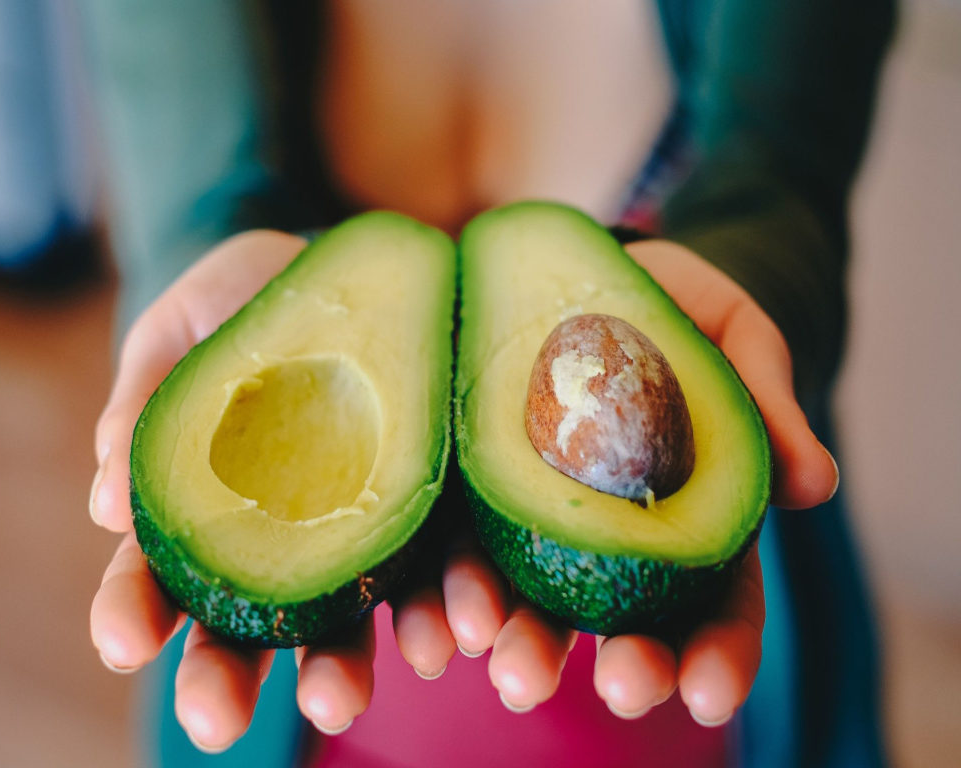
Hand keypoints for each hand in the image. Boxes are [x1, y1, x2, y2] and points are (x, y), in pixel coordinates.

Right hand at [88, 230, 498, 749]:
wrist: (347, 268)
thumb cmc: (243, 301)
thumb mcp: (178, 332)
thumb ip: (145, 405)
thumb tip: (103, 504)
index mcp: (207, 506)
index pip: (158, 572)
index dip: (132, 608)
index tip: (120, 640)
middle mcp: (284, 538)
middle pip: (248, 625)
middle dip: (228, 677)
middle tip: (213, 721)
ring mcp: (363, 530)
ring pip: (350, 619)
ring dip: (343, 668)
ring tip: (340, 700)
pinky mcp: (436, 507)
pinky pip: (446, 566)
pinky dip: (450, 606)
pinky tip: (456, 632)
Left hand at [389, 238, 838, 725]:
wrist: (579, 267)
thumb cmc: (669, 304)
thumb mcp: (733, 334)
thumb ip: (767, 401)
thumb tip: (815, 484)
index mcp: (688, 514)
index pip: (717, 602)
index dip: (719, 653)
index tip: (711, 695)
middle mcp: (610, 536)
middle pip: (624, 622)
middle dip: (626, 665)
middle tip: (622, 689)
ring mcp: (532, 518)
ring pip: (532, 602)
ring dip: (525, 644)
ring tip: (513, 670)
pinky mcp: (468, 490)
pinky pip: (452, 549)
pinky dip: (443, 595)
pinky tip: (434, 630)